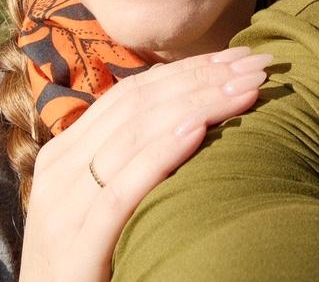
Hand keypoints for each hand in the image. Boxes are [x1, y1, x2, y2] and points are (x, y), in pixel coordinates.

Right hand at [18, 46, 272, 281]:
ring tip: (246, 88)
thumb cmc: (87, 264)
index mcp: (66, 152)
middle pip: (141, 105)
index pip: (134, 93)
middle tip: (257, 63)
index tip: (240, 56)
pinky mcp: (76, 247)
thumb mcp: (100, 202)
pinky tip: (198, 132)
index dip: (189, 69)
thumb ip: (127, 160)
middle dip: (204, 78)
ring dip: (199, 104)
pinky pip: (122, 191)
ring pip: (136, 135)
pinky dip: (161, 154)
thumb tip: (189, 116)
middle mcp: (61, 169)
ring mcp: (65, 207)